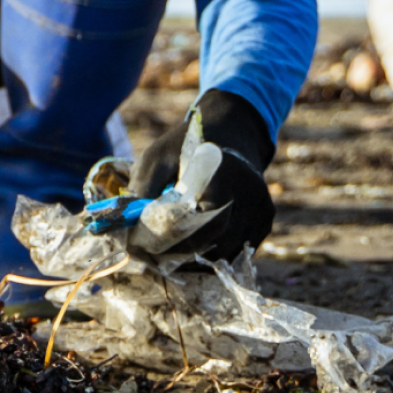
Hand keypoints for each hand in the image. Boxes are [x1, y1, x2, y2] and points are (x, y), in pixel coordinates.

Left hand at [130, 91, 275, 263]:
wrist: (229, 132)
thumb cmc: (187, 146)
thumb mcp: (157, 157)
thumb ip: (143, 187)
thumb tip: (128, 225)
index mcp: (224, 179)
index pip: (201, 227)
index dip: (174, 245)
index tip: (147, 250)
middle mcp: (250, 197)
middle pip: (216, 246)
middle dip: (183, 257)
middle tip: (155, 260)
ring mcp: (261, 211)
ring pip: (228, 254)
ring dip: (200, 260)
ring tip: (171, 256)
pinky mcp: (265, 221)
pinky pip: (239, 250)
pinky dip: (216, 254)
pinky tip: (195, 246)